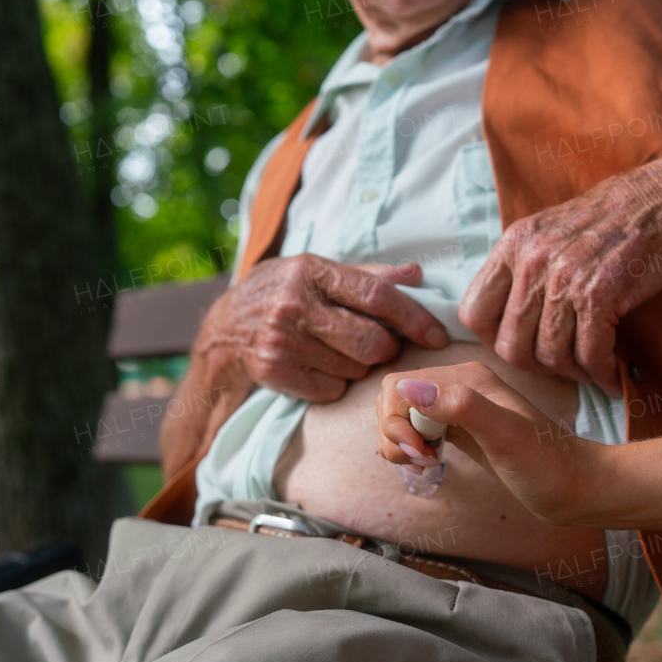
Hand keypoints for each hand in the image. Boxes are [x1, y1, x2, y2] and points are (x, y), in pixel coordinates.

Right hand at [199, 254, 448, 401]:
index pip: (377, 296)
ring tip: (337, 350)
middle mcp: (295, 305)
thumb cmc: (284, 293)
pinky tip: (320, 366)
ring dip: (358, 365)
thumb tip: (417, 275)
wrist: (225, 327)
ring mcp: (282, 341)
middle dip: (385, 348)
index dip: (413, 318)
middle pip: (371, 342)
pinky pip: (332, 390)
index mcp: (312, 271)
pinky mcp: (275, 372)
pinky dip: (336, 383)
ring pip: (355, 369)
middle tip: (376, 344)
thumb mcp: (318, 271)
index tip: (436, 334)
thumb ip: (367, 275)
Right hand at [376, 362, 604, 523]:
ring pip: (402, 415)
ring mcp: (459, 408)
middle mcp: (459, 386)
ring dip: (401, 443)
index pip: (398, 386)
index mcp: (466, 377)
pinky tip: (431, 464)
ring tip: (427, 465)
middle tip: (422, 462)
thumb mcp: (505, 436)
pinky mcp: (460, 429)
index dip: (395, 422)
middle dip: (394, 434)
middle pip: (394, 399)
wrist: (577, 487)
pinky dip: (412, 448)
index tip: (419, 452)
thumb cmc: (547, 466)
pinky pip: (417, 428)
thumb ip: (461, 407)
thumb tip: (407, 389)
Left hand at [459, 163, 661, 396]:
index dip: (492, 340)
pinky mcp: (600, 295)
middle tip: (559, 367)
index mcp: (512, 245)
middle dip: (535, 366)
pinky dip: (600, 372)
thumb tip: (504, 315)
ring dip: (572, 373)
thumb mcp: (550, 230)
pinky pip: (588, 353)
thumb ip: (522, 268)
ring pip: (549, 355)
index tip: (518, 345)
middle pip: (510, 345)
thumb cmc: (611, 219)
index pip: (473, 313)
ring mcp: (564, 279)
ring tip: (589, 370)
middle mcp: (532, 262)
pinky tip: (610, 375)